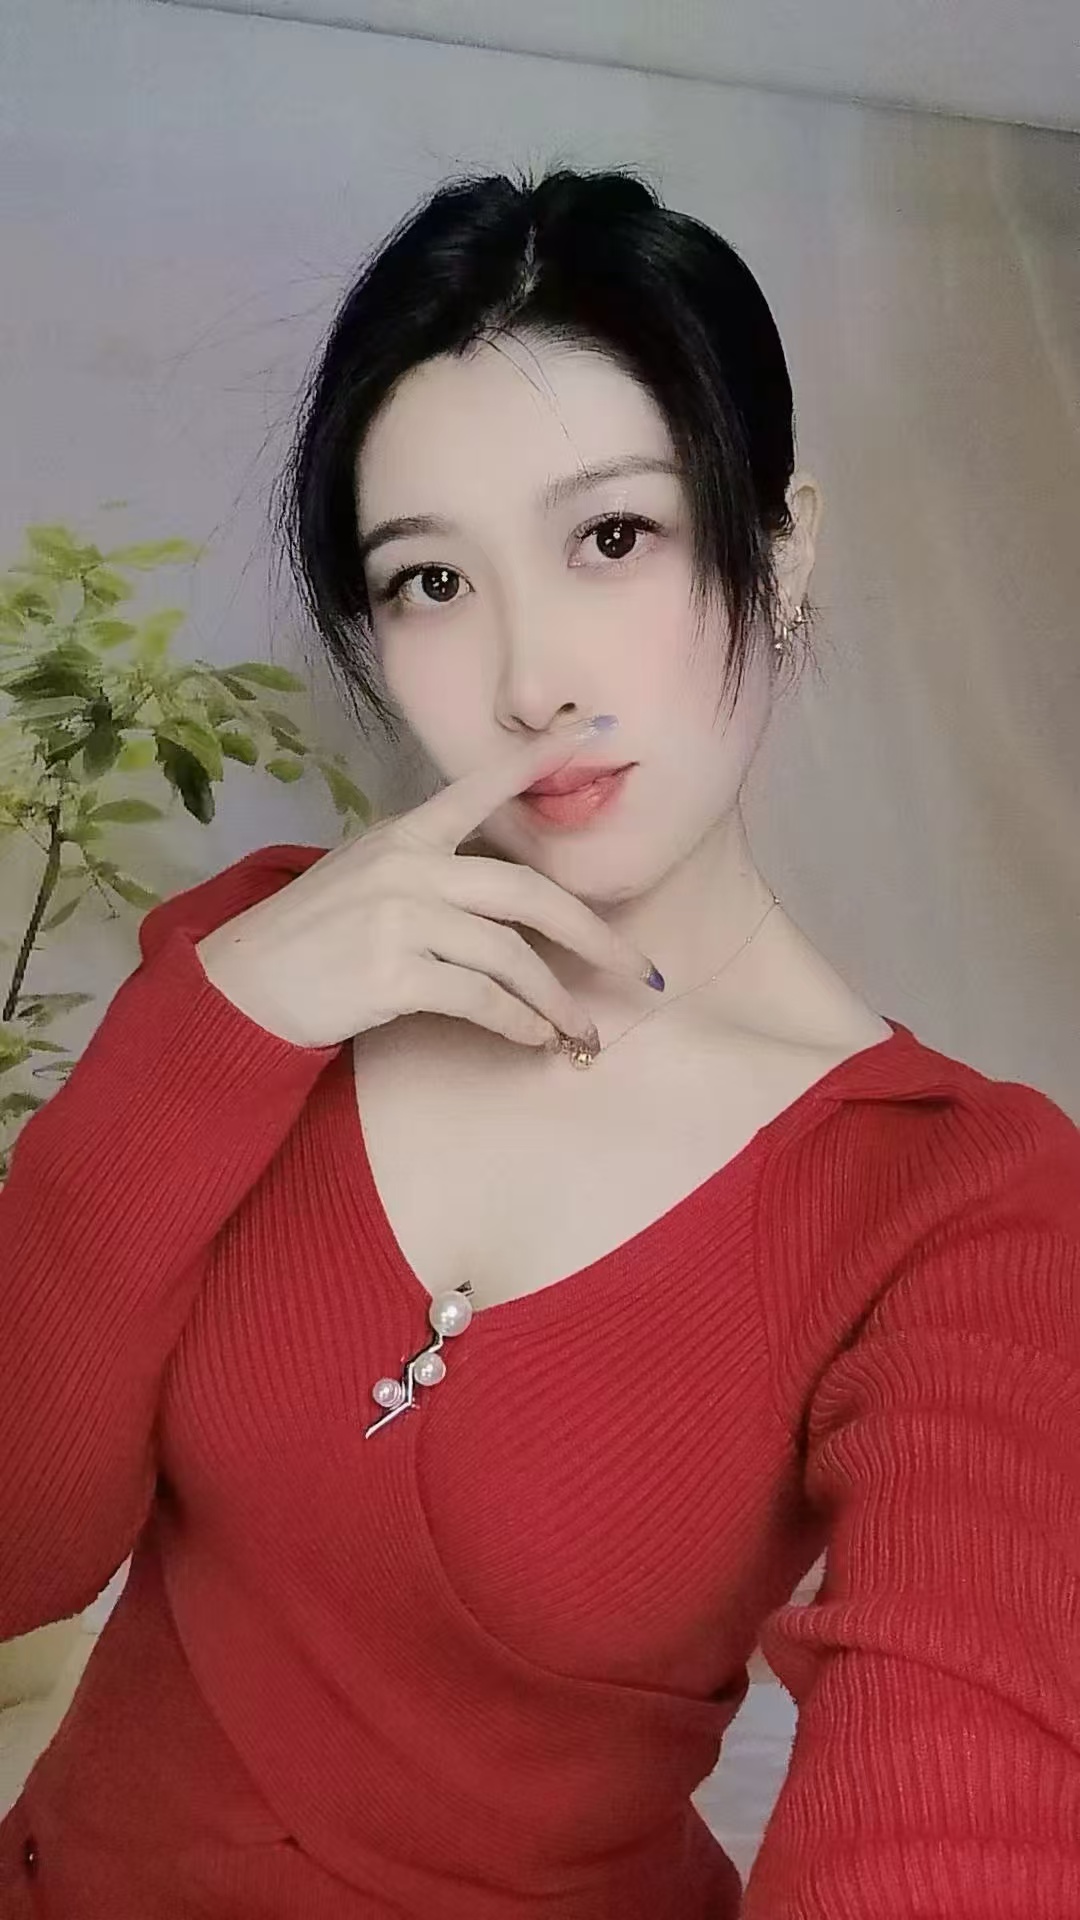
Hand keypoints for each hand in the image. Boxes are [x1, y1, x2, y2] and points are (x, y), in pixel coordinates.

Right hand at [195, 722, 656, 1050]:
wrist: (244, 986)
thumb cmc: (314, 939)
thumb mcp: (368, 879)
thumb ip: (432, 873)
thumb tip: (507, 900)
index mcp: (405, 834)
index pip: (482, 788)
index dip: (541, 759)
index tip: (595, 727)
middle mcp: (408, 867)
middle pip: (527, 893)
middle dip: (594, 936)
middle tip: (638, 970)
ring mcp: (399, 918)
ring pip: (511, 956)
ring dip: (557, 1001)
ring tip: (583, 1031)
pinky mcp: (392, 972)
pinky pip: (480, 998)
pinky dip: (518, 1023)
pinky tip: (536, 1040)